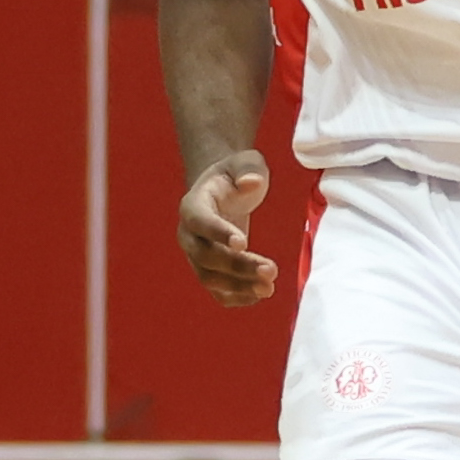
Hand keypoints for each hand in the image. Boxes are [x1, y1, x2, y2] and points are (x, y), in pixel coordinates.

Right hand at [178, 152, 277, 305]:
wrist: (222, 191)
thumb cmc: (234, 175)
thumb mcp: (245, 162)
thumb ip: (248, 169)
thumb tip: (251, 182)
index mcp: (193, 205)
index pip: (200, 221)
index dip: (218, 232)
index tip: (244, 242)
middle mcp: (188, 235)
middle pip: (206, 256)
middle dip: (237, 266)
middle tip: (271, 270)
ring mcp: (195, 256)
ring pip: (210, 278)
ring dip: (239, 286)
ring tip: (269, 288)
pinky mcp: (209, 271)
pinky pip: (217, 292)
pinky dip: (237, 298)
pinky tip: (260, 295)